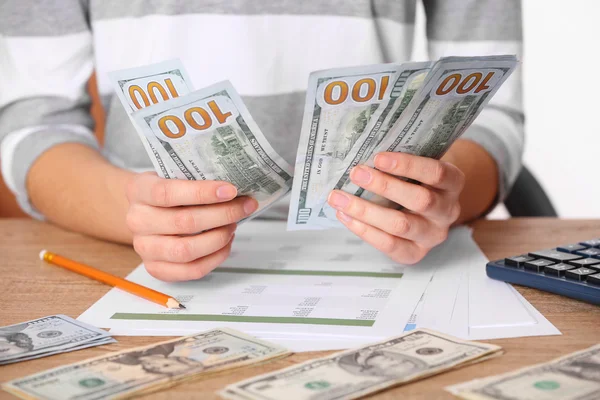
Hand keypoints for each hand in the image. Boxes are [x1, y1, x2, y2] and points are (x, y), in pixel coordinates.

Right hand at [125, 173, 257, 280]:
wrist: (146, 211)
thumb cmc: (167, 192)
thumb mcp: (173, 175)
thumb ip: (197, 179)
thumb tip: (236, 189)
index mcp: (139, 190)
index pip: (168, 193)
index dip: (202, 193)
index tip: (230, 190)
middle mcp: (137, 220)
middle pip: (184, 222)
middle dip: (222, 215)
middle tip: (243, 207)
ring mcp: (144, 247)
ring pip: (186, 250)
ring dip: (219, 238)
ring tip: (233, 225)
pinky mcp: (156, 268)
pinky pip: (191, 270)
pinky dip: (215, 257)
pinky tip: (226, 243)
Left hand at [326, 152, 464, 263]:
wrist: (426, 208)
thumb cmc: (416, 180)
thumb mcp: (418, 165)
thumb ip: (400, 160)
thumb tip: (362, 149)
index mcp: (453, 182)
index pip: (436, 174)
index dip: (407, 165)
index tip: (378, 157)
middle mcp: (447, 211)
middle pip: (420, 200)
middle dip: (384, 186)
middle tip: (356, 173)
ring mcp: (433, 235)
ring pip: (400, 225)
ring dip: (365, 211)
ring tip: (339, 198)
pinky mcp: (415, 253)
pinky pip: (389, 244)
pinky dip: (364, 230)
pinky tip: (345, 216)